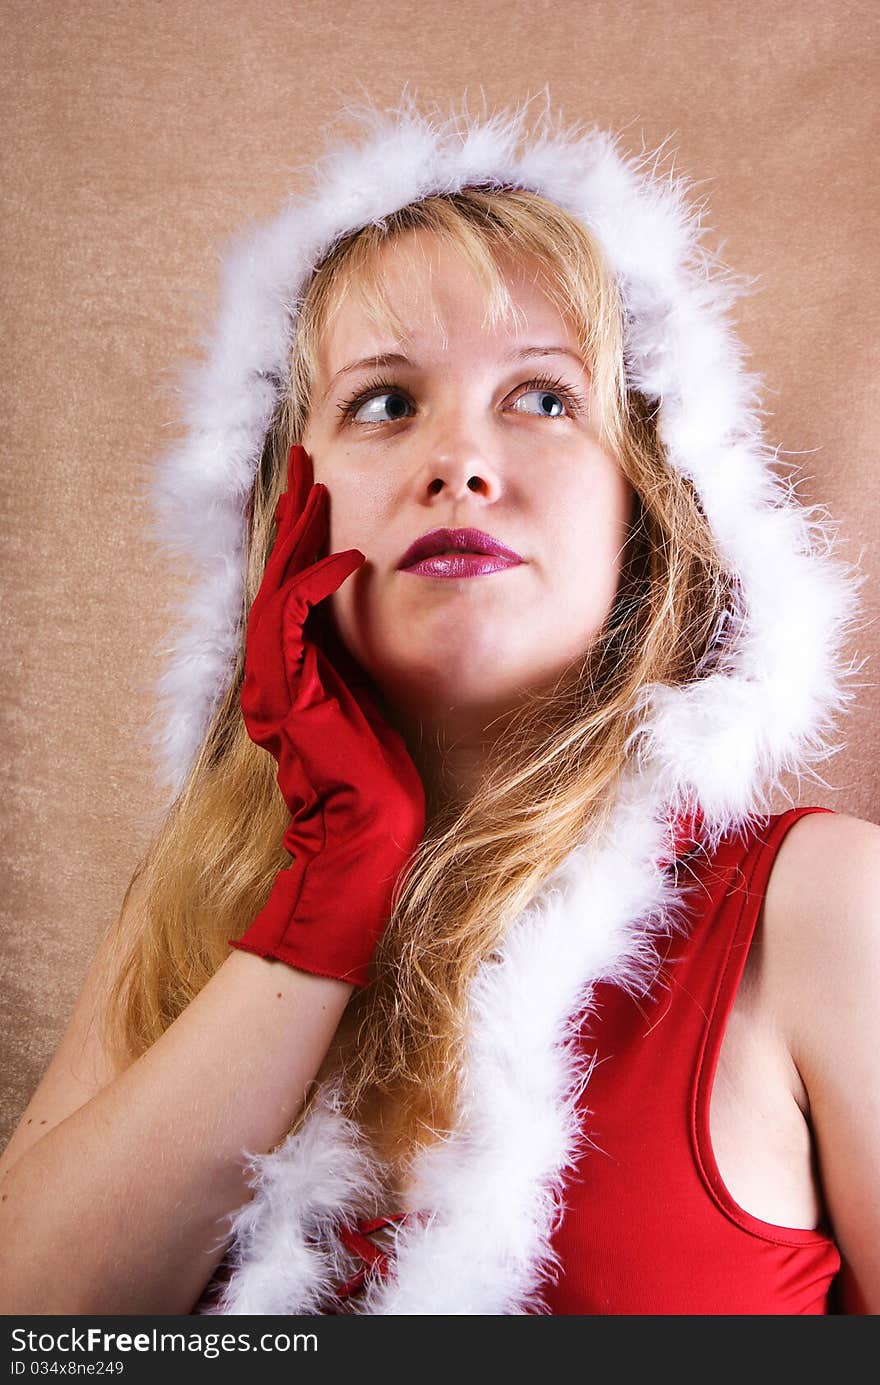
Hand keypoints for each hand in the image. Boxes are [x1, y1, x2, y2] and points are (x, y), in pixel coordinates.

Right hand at [229, 444, 426, 987]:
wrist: (368, 833)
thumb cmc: (381, 778)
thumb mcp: (374, 703)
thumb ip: (363, 662)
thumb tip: (387, 625)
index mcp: (294, 669)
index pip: (294, 585)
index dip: (306, 537)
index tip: (323, 492)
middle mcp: (274, 669)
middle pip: (276, 572)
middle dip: (291, 516)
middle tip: (305, 462)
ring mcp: (275, 679)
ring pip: (277, 584)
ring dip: (298, 532)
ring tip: (316, 484)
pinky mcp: (288, 689)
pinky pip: (295, 617)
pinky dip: (320, 581)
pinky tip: (351, 552)